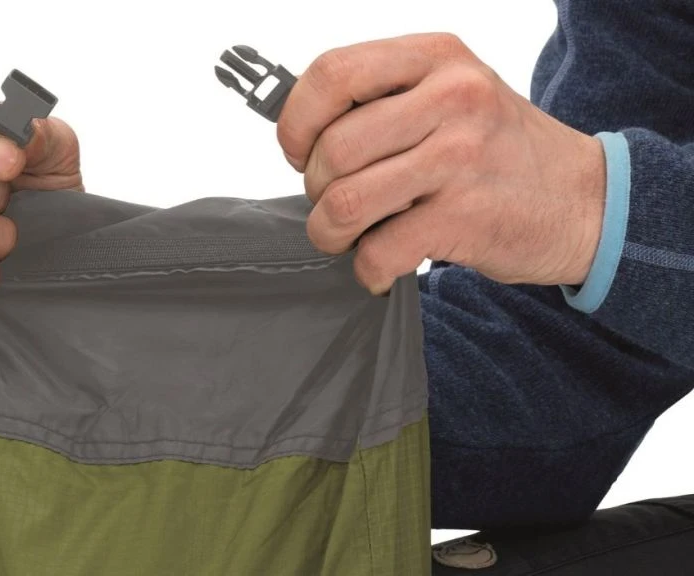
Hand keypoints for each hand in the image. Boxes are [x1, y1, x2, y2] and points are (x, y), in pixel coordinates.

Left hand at [277, 33, 605, 293]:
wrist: (586, 199)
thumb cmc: (501, 149)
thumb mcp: (452, 94)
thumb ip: (386, 99)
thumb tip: (301, 131)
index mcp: (436, 58)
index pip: (332, 74)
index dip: (297, 121)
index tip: (298, 150)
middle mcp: (451, 98)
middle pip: (332, 148)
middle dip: (315, 188)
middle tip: (334, 201)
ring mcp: (460, 157)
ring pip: (344, 202)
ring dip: (330, 232)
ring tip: (348, 236)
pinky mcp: (466, 216)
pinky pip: (378, 250)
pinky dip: (367, 268)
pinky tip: (381, 265)